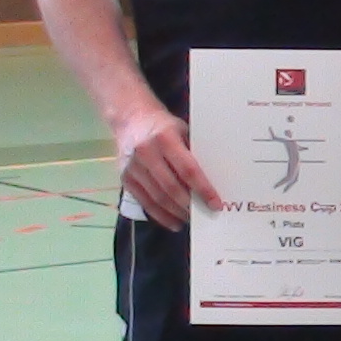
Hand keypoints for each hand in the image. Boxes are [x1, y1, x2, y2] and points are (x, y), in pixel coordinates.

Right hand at [114, 105, 218, 228]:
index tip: (216, 204)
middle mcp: (146, 152)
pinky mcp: (125, 177)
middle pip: (171, 187)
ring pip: (157, 197)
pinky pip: (144, 201)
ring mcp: (132, 166)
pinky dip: (160, 215)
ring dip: (176, 213)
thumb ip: (194, 153)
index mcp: (165, 138)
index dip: (203, 189)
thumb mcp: (183, 131)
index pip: (188, 169)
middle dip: (190, 205)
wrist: (131, 119)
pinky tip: (173, 221)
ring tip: (191, 219)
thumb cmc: (164, 127)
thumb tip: (216, 180)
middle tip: (206, 215)